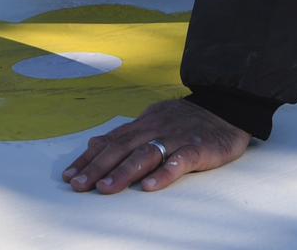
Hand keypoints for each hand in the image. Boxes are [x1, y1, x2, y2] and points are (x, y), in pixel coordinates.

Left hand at [62, 98, 250, 193]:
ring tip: (106, 188)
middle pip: (123, 148)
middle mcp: (156, 129)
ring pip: (146, 154)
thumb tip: (94, 143)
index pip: (111, 142)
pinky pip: (180, 161)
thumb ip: (124, 134)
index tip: (69, 176)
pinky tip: (151, 186)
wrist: (227, 107)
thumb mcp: (151, 121)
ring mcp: (176, 138)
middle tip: (79, 185)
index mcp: (144, 124)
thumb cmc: (186, 119)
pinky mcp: (198, 149)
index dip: (89, 159)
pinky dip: (165, 173)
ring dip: (124, 172)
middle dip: (98, 168)